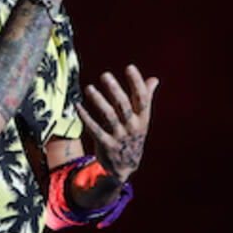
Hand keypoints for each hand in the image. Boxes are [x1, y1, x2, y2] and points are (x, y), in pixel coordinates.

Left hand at [77, 64, 158, 180]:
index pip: (142, 98)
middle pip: (124, 106)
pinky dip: (86, 117)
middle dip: (115, 90)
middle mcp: (133, 126)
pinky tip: (78, 106)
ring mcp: (119, 136)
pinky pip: (95, 129)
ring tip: (89, 88)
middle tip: (105, 75)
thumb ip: (145, 98)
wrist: (126, 165)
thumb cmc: (132, 135)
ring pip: (108, 116)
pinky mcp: (106, 144)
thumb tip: (154, 79)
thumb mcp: (142, 119)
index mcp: (143, 118)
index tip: (129, 67)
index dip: (136, 82)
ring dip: (98, 101)